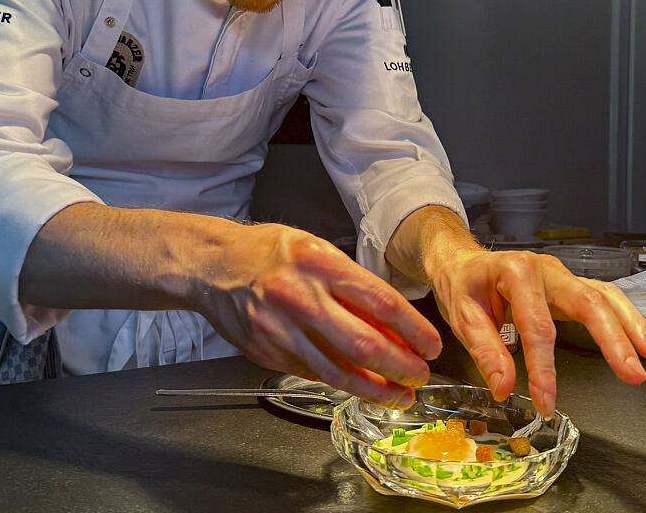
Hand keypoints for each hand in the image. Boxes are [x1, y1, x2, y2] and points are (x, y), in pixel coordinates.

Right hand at [193, 222, 442, 407]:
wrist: (213, 266)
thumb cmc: (270, 253)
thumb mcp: (317, 250)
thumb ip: (353, 284)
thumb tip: (396, 324)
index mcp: (320, 264)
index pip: (381, 302)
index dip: (414, 330)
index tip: (432, 345)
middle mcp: (301, 297)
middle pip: (365, 345)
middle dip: (402, 367)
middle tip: (421, 376)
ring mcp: (282, 330)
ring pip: (339, 372)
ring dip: (377, 389)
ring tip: (400, 395)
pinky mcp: (269, 353)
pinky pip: (315, 375)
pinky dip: (344, 384)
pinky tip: (363, 388)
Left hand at [429, 247, 645, 414]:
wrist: (461, 260)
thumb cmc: (462, 285)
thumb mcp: (461, 315)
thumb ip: (485, 350)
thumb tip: (505, 386)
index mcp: (516, 271)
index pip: (537, 326)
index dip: (543, 368)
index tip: (546, 402)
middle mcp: (547, 269)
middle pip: (587, 302)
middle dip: (613, 339)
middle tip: (633, 373)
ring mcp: (563, 275)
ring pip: (605, 296)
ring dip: (632, 325)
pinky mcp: (570, 286)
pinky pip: (604, 299)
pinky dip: (626, 318)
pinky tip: (642, 340)